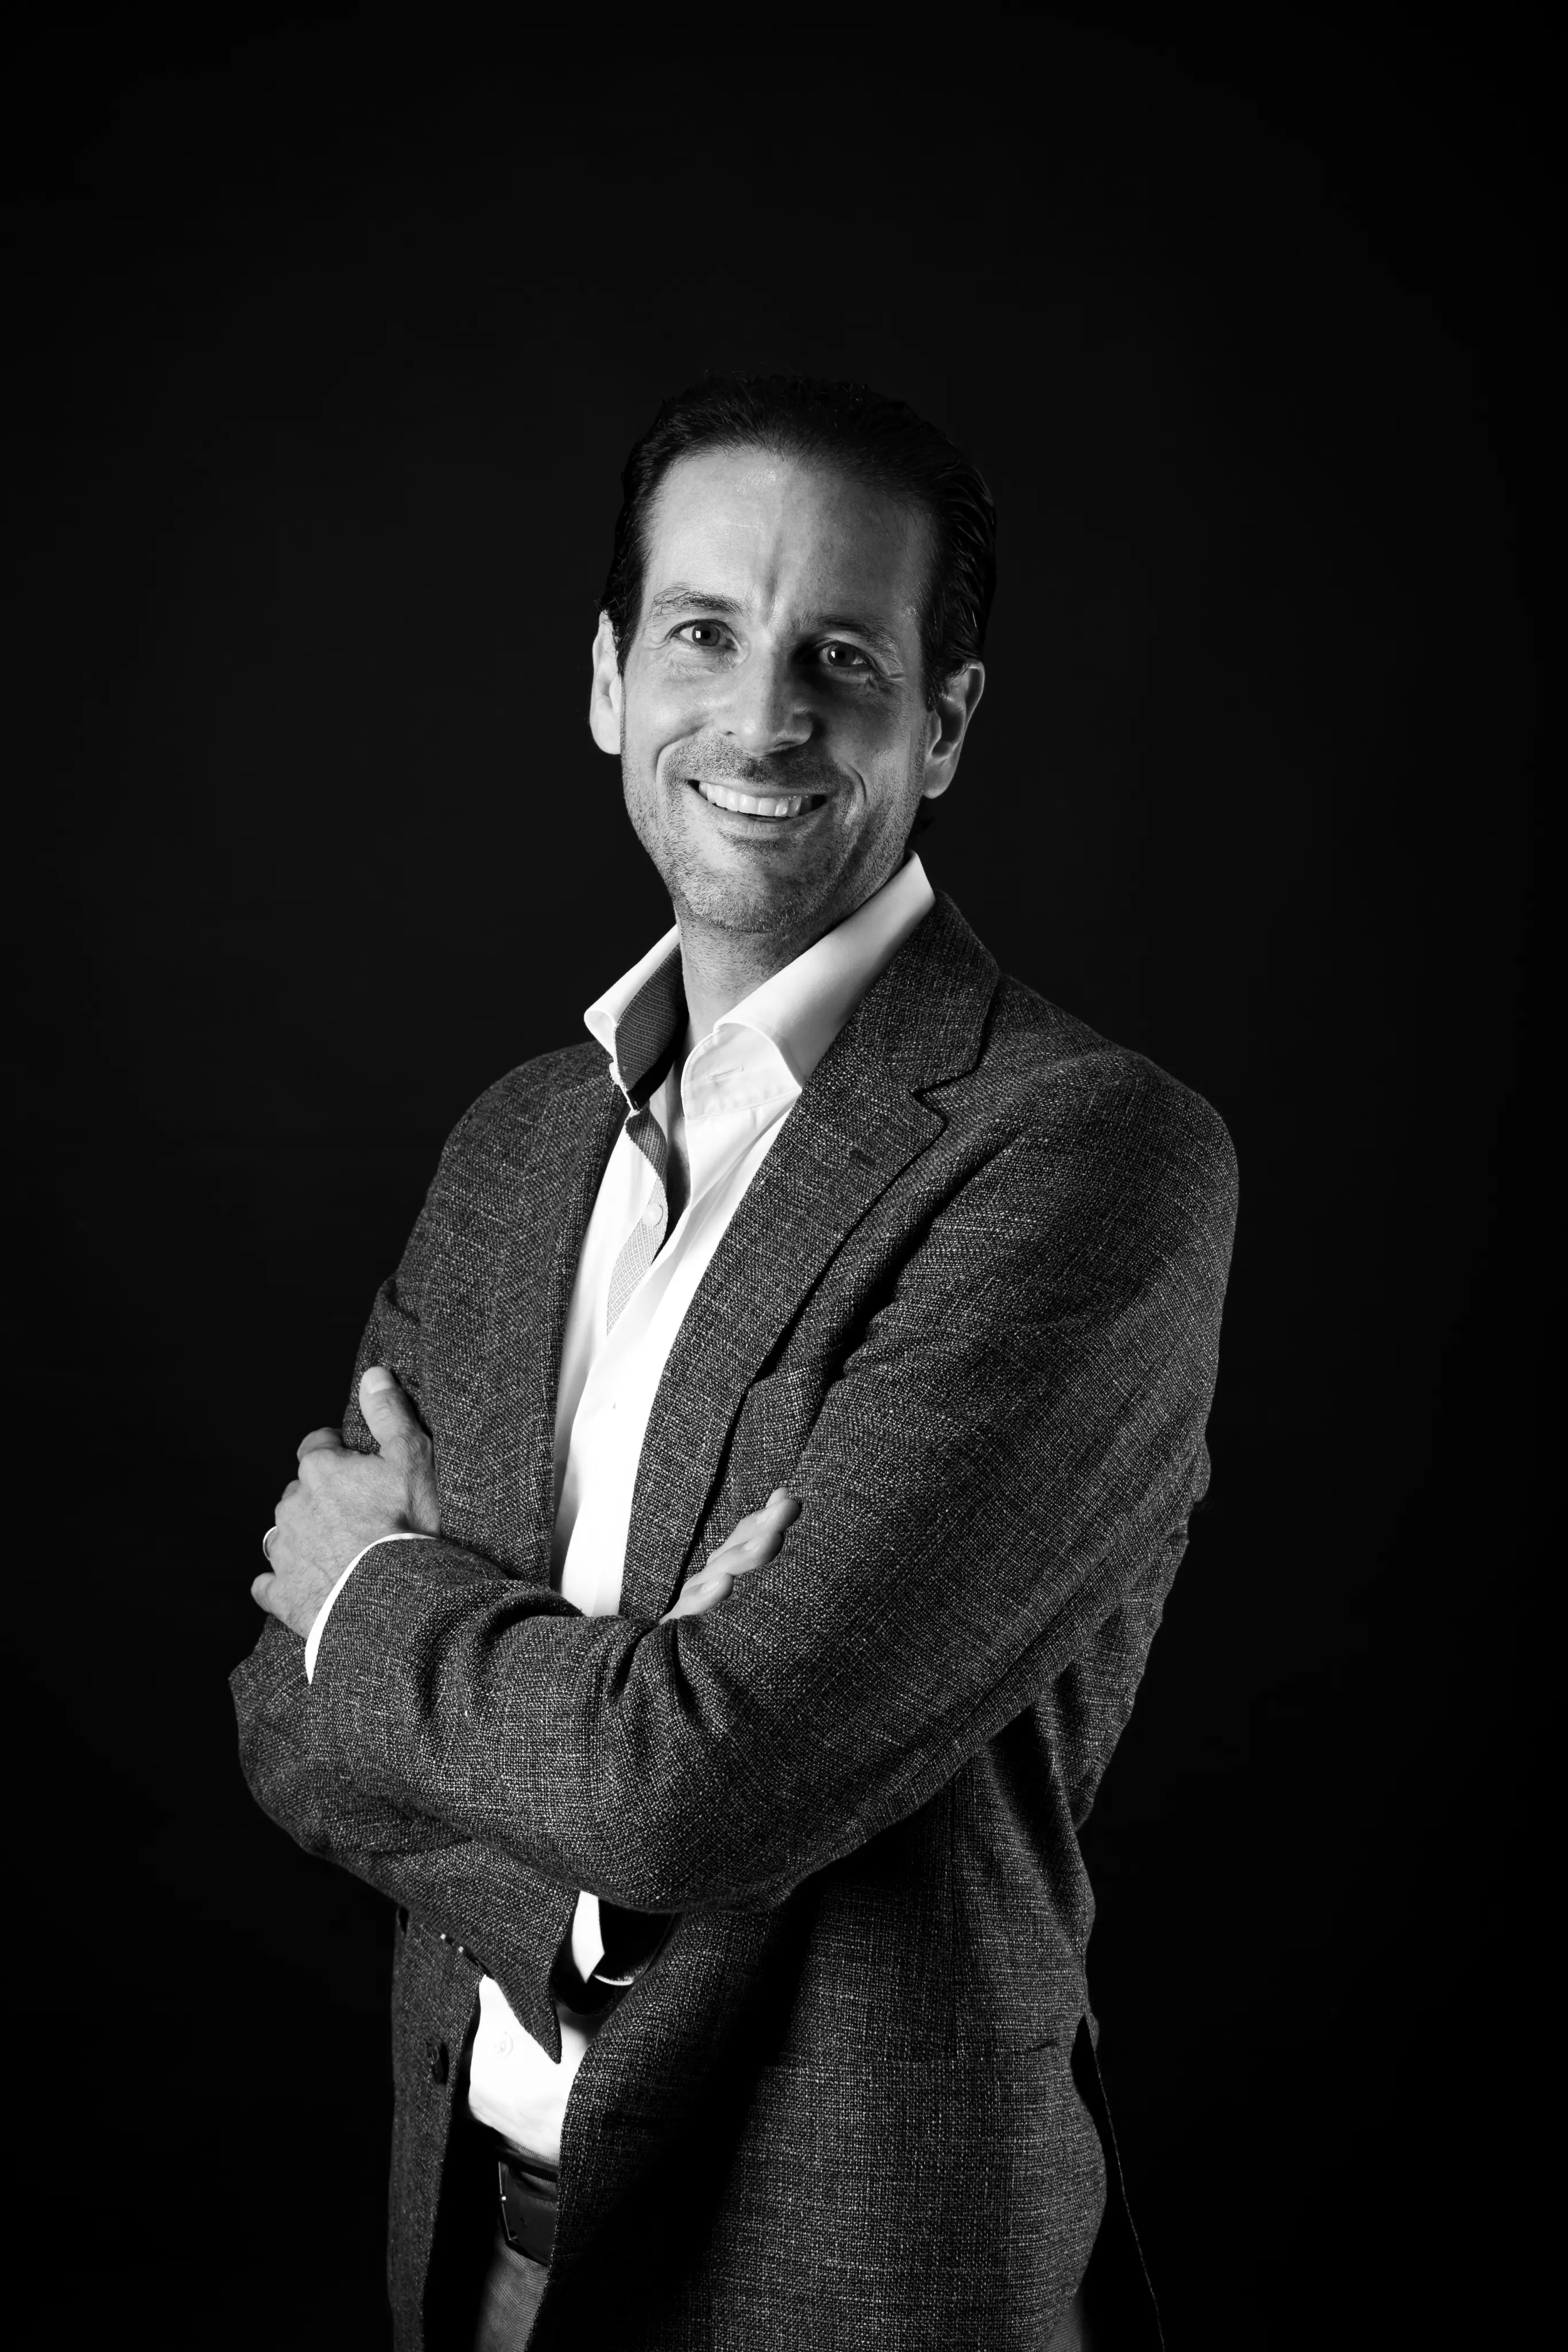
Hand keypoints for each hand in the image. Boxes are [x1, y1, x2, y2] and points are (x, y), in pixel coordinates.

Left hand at [252, 1366, 440, 1638]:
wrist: (393, 1597)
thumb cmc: (406, 1524)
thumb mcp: (411, 1458)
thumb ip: (389, 1413)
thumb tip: (372, 1373)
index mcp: (318, 1469)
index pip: (316, 1445)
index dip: (338, 1453)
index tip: (359, 1467)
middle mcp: (290, 1505)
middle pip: (300, 1490)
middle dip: (322, 1497)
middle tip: (359, 1514)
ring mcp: (281, 1550)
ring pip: (283, 1532)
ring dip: (302, 1536)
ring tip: (339, 1550)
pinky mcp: (280, 1592)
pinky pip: (268, 1582)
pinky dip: (282, 1581)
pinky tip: (306, 1584)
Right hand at [662, 1489, 800, 1622]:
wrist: (675, 1664)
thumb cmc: (719, 1622)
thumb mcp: (749, 1586)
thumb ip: (764, 1539)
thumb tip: (784, 1492)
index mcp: (727, 1564)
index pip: (748, 1533)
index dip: (769, 1516)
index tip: (793, 1502)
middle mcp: (711, 1575)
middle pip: (737, 1546)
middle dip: (763, 1525)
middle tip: (788, 1508)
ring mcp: (695, 1596)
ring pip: (718, 1571)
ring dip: (745, 1555)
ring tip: (771, 1540)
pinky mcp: (680, 1623)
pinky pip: (693, 1608)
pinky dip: (708, 1595)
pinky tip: (725, 1584)